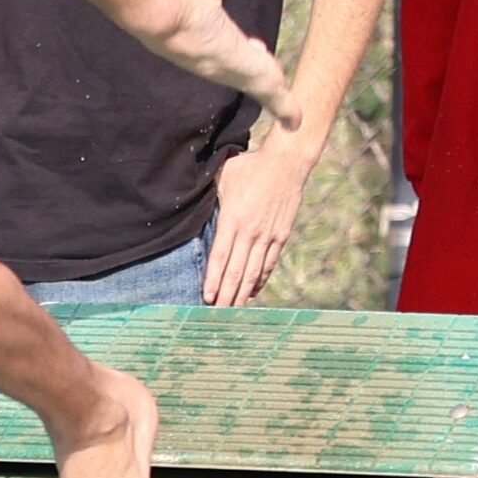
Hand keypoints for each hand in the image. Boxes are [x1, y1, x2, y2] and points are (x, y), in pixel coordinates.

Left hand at [204, 138, 312, 304]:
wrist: (286, 163)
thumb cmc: (249, 167)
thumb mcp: (223, 178)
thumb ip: (210, 199)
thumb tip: (192, 207)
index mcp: (233, 218)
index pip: (220, 257)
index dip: (213, 280)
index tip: (207, 297)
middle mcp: (251, 231)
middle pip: (236, 271)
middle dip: (226, 295)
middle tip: (218, 314)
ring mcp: (268, 235)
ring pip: (254, 272)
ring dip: (243, 293)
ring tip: (234, 310)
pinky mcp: (281, 235)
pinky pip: (269, 264)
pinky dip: (260, 280)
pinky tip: (252, 292)